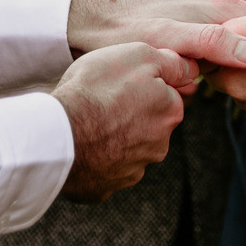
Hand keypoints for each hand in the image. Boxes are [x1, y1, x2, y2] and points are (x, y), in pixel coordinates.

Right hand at [52, 42, 194, 201]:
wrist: (57, 134)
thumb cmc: (95, 90)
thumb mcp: (138, 56)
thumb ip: (170, 62)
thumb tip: (189, 68)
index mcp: (169, 113)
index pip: (166, 96)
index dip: (143, 86)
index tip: (122, 83)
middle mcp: (158, 146)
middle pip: (148, 124)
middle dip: (131, 114)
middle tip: (102, 102)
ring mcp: (132, 171)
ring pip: (127, 149)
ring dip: (113, 138)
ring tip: (88, 123)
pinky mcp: (105, 189)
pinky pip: (103, 171)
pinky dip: (95, 160)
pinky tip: (80, 145)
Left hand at [67, 0, 245, 73]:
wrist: (95, 26)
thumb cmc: (131, 26)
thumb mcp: (174, 35)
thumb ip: (215, 42)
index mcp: (228, 9)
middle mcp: (222, 18)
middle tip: (225, 86)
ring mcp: (209, 33)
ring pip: (233, 63)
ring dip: (223, 80)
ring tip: (196, 85)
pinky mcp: (193, 48)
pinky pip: (211, 69)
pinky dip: (203, 82)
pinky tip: (186, 89)